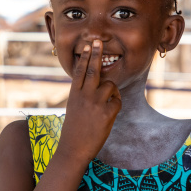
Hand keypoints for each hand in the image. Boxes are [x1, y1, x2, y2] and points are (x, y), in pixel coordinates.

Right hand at [59, 39, 121, 162]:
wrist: (73, 149)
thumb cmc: (74, 130)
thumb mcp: (74, 108)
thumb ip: (81, 94)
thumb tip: (92, 83)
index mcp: (74, 94)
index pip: (80, 71)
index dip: (85, 57)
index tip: (88, 45)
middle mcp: (84, 96)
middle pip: (93, 70)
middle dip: (97, 54)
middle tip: (99, 41)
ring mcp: (96, 103)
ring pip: (110, 85)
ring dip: (112, 90)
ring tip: (107, 102)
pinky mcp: (107, 113)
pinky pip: (117, 100)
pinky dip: (116, 104)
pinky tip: (110, 112)